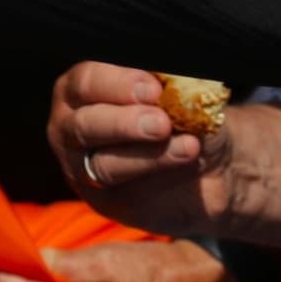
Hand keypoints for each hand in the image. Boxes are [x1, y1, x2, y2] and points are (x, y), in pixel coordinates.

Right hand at [48, 61, 236, 238]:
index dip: (118, 83)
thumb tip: (178, 82)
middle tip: (162, 122)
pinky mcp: (106, 200)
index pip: (86, 81)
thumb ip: (177, 88)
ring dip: (146, 155)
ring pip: (103, 164)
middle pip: (83, 125)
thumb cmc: (187, 119)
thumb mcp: (186, 97)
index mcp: (85, 88)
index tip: (154, 88)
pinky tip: (188, 162)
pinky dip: (161, 176)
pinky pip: (127, 193)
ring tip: (188, 146)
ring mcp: (83, 166)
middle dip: (123, 123)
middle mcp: (72, 125)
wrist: (208, 171)